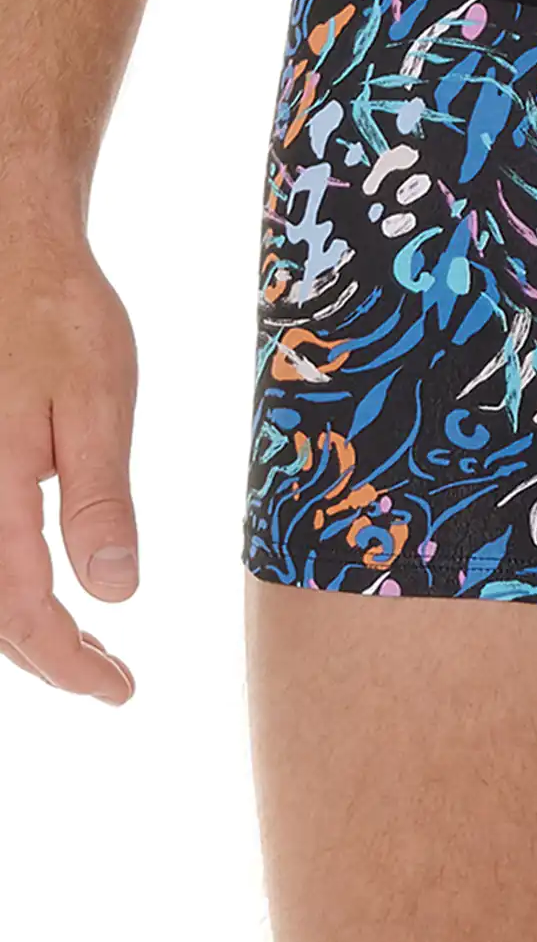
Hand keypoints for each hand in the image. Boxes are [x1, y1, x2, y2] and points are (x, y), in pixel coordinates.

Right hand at [0, 233, 136, 701]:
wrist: (8, 249)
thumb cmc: (59, 316)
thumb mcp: (99, 401)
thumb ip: (100, 498)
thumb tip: (115, 594)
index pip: (23, 614)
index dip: (70, 665)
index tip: (120, 691)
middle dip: (48, 658)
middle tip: (112, 678)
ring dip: (21, 628)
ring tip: (83, 648)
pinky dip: (3, 586)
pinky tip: (41, 590)